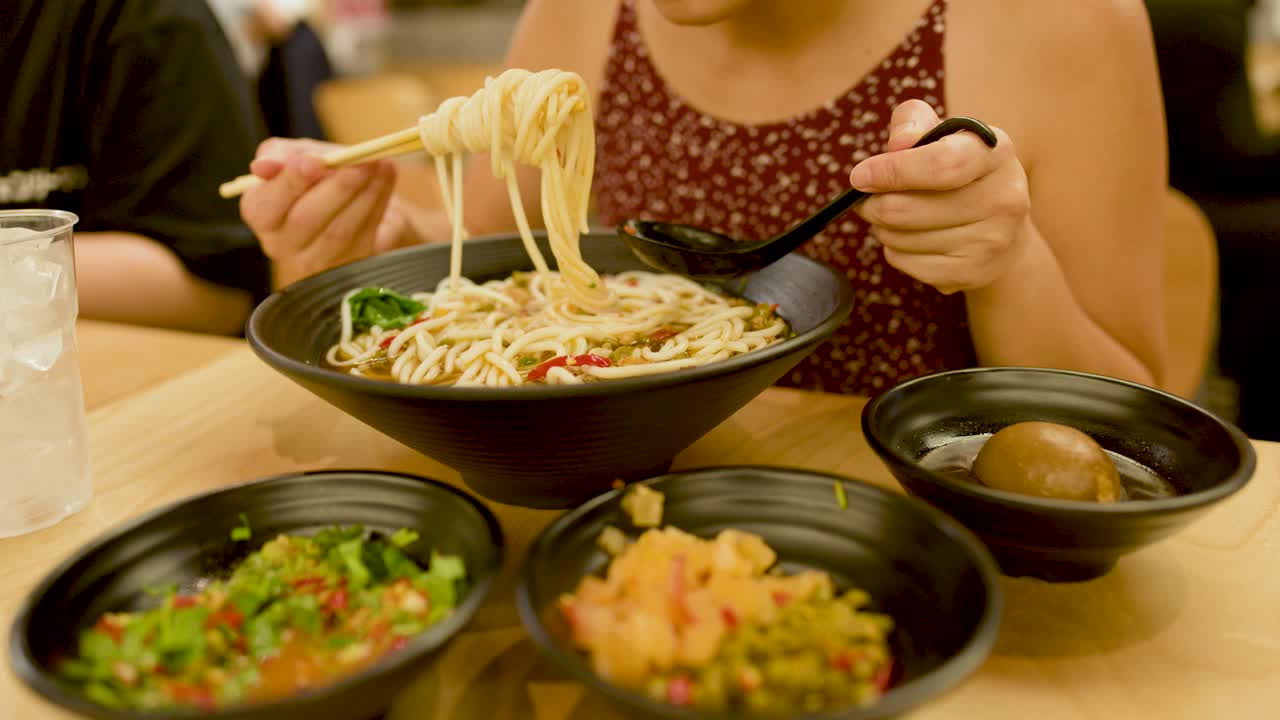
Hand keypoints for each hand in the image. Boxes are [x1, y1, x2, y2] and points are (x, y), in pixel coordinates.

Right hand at [239, 138, 403, 285]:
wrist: (354, 196)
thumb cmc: (318, 175)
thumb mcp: (296, 155)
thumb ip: (280, 155)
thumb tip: (262, 165)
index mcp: (261, 215)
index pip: (265, 206)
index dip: (289, 183)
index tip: (313, 160)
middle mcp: (282, 244)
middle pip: (306, 220)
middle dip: (336, 188)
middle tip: (360, 163)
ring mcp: (317, 260)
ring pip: (340, 230)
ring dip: (364, 193)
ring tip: (379, 163)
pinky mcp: (350, 263)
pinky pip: (365, 233)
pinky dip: (379, 200)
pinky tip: (387, 174)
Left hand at [848, 101, 1032, 294]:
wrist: (1004, 233)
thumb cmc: (959, 175)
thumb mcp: (942, 135)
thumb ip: (913, 123)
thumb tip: (899, 143)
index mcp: (995, 152)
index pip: (939, 164)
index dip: (892, 171)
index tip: (859, 177)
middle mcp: (1004, 196)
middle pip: (906, 209)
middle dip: (874, 205)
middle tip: (868, 201)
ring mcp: (992, 240)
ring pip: (900, 239)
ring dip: (884, 229)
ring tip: (895, 219)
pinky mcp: (974, 272)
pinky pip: (907, 263)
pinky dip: (896, 252)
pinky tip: (911, 241)